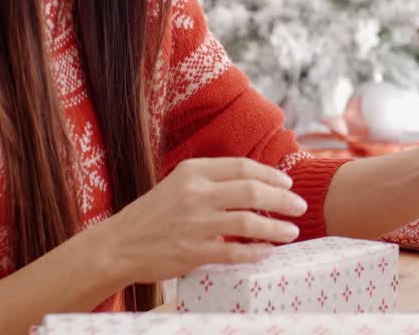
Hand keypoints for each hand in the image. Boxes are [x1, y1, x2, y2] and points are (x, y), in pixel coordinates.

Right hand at [96, 158, 307, 285]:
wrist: (118, 244)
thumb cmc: (153, 215)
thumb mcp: (179, 184)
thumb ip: (211, 181)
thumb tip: (254, 183)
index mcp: (193, 171)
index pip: (243, 167)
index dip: (271, 175)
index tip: (288, 184)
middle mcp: (196, 193)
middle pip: (252, 191)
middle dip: (283, 199)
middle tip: (299, 207)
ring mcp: (195, 222)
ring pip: (248, 221)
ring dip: (276, 227)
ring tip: (292, 232)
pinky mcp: (192, 250)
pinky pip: (234, 251)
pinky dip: (256, 252)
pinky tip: (267, 252)